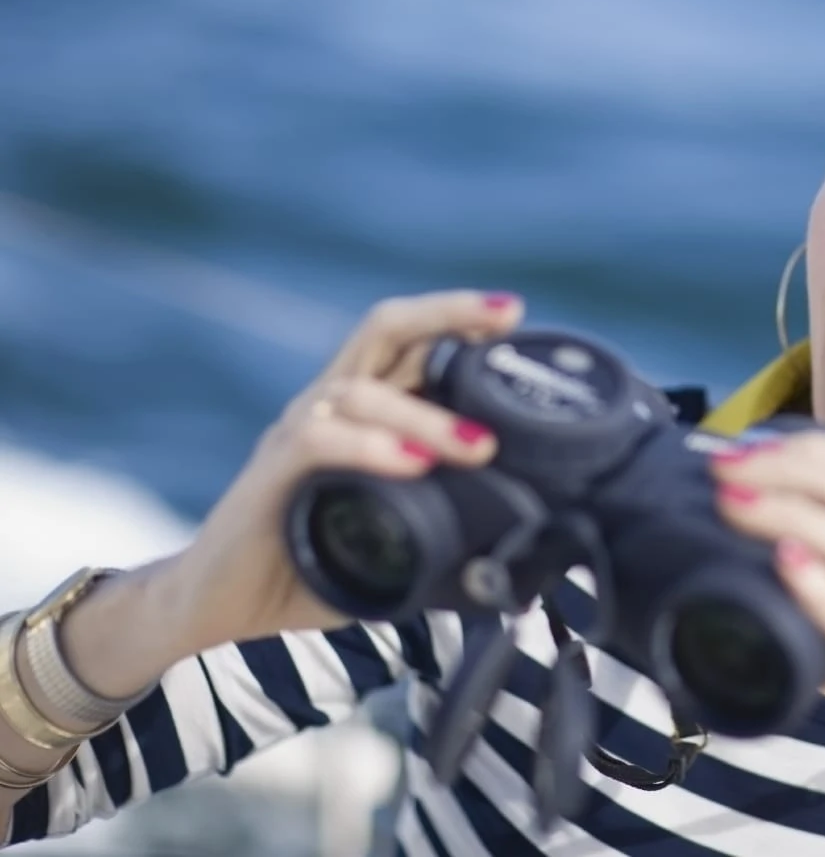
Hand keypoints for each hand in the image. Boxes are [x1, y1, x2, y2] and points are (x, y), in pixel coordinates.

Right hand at [165, 289, 522, 650]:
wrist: (215, 607)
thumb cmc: (307, 567)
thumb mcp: (394, 544)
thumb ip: (446, 536)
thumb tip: (513, 558)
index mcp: (362, 412)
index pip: (411, 344)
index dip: (459, 322)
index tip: (513, 317)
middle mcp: (329, 405)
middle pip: (385, 330)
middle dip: (448, 314)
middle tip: (505, 319)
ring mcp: (295, 434)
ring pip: (362, 391)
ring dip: (428, 417)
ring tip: (480, 447)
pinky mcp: (270, 474)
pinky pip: (318, 439)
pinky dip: (370, 447)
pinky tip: (413, 466)